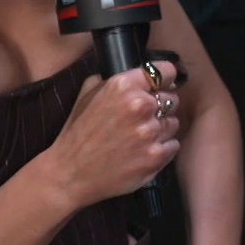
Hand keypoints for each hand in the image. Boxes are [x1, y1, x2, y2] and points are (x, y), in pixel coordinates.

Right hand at [46, 62, 181, 207]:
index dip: (165, 79)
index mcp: (123, 86)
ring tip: (139, 138)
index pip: (165, 72)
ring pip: (173, 122)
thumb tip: (138, 75)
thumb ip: (112, 80)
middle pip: (172, 98)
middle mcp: (140, 105)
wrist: (71, 173)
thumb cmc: (78, 134)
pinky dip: (162, 148)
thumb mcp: (87, 94)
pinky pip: (173, 145)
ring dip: (161, 129)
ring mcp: (150, 132)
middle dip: (160, 107)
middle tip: (141, 119)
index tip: (163, 85)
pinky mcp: (156, 156)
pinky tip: (143, 152)